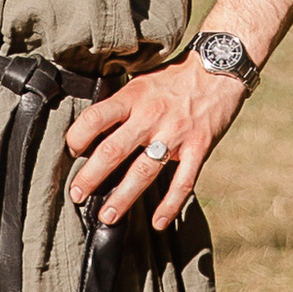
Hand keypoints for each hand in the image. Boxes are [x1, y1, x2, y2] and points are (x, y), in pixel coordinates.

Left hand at [64, 54, 248, 231]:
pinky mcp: (199, 148)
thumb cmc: (176, 77)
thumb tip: (93, 129)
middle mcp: (151, 116)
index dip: (77, 138)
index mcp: (133, 97)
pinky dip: (170, 205)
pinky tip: (158, 222)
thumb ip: (121, 105)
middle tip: (77, 195)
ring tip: (107, 216)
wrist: (220, 69)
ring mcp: (176, 134)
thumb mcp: (142, 82)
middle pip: (113, 151)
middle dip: (90, 177)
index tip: (72, 152)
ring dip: (123, 197)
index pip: (95, 118)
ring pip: (144, 172)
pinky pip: (183, 182)